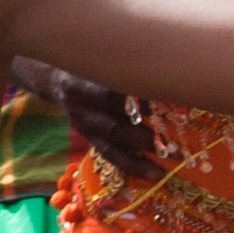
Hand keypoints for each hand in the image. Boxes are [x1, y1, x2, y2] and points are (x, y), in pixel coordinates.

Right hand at [31, 60, 161, 181]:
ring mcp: (85, 127)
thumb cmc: (90, 62)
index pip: (111, 96)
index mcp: (81, 84)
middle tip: (177, 143)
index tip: (166, 105)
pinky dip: (134, 166)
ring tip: (171, 164)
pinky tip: (156, 173)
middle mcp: (81, 109)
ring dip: (143, 158)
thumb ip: (124, 67)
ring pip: (114, 147)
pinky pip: (111, 156)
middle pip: (114, 127)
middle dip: (146, 137)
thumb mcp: (100, 58)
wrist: (57, 79)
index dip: (137, 102)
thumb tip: (164, 73)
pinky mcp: (90, 139)